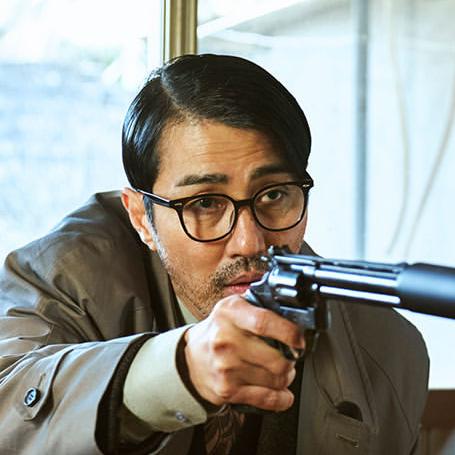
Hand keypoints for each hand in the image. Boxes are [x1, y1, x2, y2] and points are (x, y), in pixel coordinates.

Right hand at [184, 295, 305, 411]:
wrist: (191, 358)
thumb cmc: (219, 330)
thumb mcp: (234, 307)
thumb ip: (260, 305)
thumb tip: (293, 311)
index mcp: (229, 313)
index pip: (264, 323)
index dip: (289, 333)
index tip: (299, 339)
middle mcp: (225, 340)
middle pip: (277, 358)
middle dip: (292, 360)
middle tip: (289, 355)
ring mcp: (226, 367)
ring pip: (277, 380)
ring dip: (286, 376)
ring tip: (279, 369)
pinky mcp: (227, 390)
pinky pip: (268, 399)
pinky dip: (282, 398)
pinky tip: (282, 392)